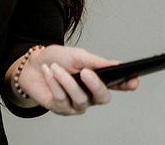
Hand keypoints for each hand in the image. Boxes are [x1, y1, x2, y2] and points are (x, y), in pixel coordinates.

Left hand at [17, 45, 139, 114]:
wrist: (30, 64)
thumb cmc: (55, 59)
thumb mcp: (75, 55)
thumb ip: (95, 61)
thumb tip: (117, 64)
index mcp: (97, 81)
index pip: (117, 85)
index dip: (127, 84)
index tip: (133, 80)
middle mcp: (90, 95)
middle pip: (102, 98)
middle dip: (95, 85)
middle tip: (86, 72)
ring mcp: (76, 104)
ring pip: (80, 99)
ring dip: (66, 81)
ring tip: (55, 67)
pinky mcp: (61, 109)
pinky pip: (62, 99)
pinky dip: (54, 83)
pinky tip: (48, 72)